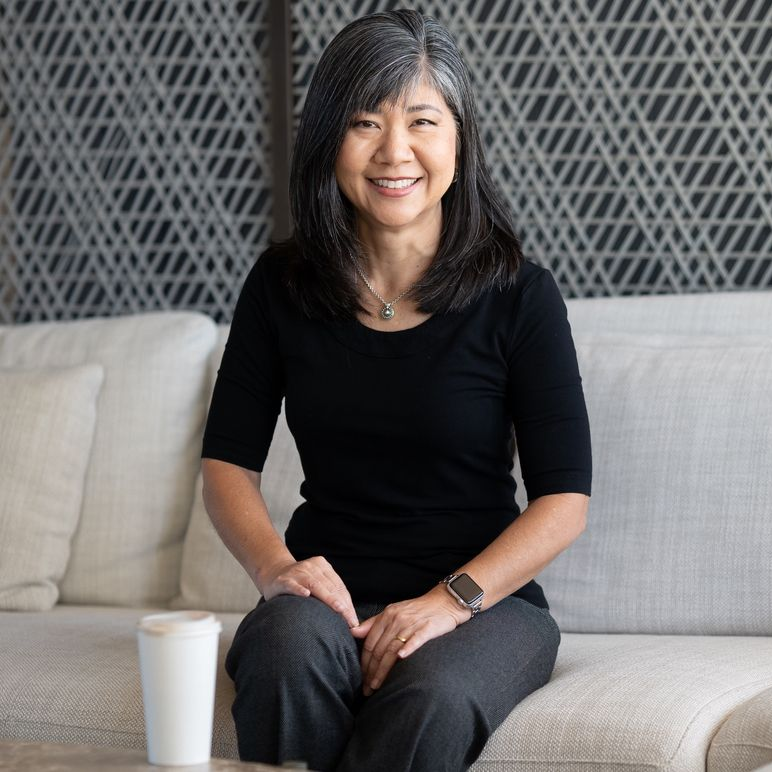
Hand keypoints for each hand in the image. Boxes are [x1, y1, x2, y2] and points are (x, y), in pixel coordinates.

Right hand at [260, 556, 358, 627]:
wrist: (273, 573)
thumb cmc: (300, 583)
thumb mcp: (317, 582)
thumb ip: (330, 593)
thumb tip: (349, 616)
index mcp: (322, 566)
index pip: (339, 586)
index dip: (348, 603)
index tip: (354, 620)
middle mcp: (311, 567)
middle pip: (330, 586)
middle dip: (342, 605)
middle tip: (350, 621)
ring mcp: (297, 572)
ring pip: (315, 585)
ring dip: (328, 598)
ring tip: (339, 609)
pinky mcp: (283, 580)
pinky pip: (292, 585)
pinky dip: (299, 590)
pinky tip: (306, 595)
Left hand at [350, 585, 470, 695]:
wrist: (445, 601)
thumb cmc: (418, 609)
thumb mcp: (394, 612)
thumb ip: (374, 623)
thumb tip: (353, 632)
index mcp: (387, 615)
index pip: (370, 643)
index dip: (364, 662)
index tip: (361, 678)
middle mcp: (397, 620)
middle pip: (379, 649)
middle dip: (370, 671)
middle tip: (367, 689)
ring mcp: (412, 624)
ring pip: (392, 649)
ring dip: (383, 670)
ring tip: (376, 685)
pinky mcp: (428, 628)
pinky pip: (416, 639)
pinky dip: (408, 648)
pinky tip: (402, 659)